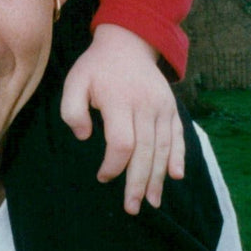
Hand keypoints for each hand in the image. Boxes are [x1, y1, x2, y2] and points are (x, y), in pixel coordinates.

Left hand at [60, 24, 183, 213]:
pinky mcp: (171, 108)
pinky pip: (178, 136)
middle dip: (138, 183)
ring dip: (158, 178)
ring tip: (152, 202)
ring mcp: (162, 107)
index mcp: (120, 101)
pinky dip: (178, 157)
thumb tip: (85, 137)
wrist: (129, 42)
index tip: (102, 177)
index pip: (122, 143)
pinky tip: (176, 176)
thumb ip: (72, 110)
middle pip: (145, 152)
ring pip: (163, 148)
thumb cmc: (96, 67)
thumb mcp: (74, 81)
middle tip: (131, 208)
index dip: (113, 166)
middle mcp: (146, 106)